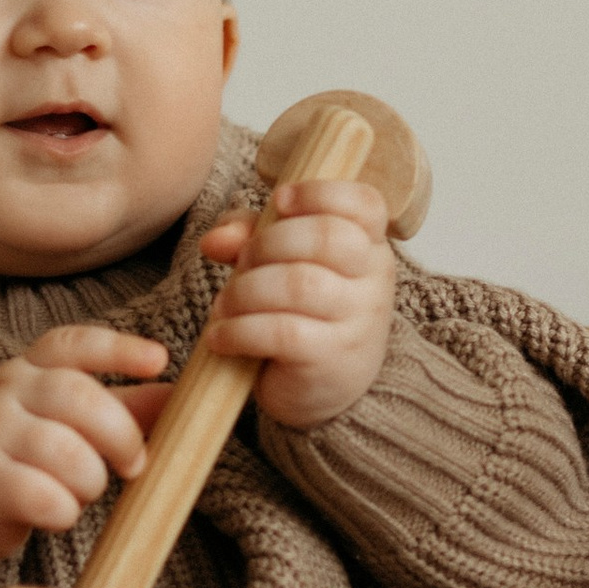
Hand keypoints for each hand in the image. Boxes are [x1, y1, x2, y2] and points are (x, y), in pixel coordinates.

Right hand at [0, 327, 170, 559]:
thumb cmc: (19, 451)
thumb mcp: (63, 420)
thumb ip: (120, 406)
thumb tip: (177, 393)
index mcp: (29, 368)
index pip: (73, 344)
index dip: (119, 349)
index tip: (159, 360)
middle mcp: (4, 392)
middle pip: (77, 397)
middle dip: (120, 435)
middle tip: (134, 465)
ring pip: (63, 451)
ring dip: (91, 480)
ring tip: (84, 492)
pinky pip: (40, 496)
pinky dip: (63, 511)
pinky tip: (57, 513)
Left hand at [197, 175, 394, 430]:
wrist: (324, 394)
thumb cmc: (302, 316)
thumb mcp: (280, 266)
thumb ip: (251, 237)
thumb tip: (215, 241)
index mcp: (368, 247)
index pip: (365, 204)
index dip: (320, 193)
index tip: (279, 201)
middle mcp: (372, 281)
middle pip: (326, 237)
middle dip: (267, 244)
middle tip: (240, 266)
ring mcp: (358, 322)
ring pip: (299, 284)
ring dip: (245, 290)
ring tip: (224, 306)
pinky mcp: (332, 360)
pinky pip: (283, 332)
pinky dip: (240, 330)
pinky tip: (221, 337)